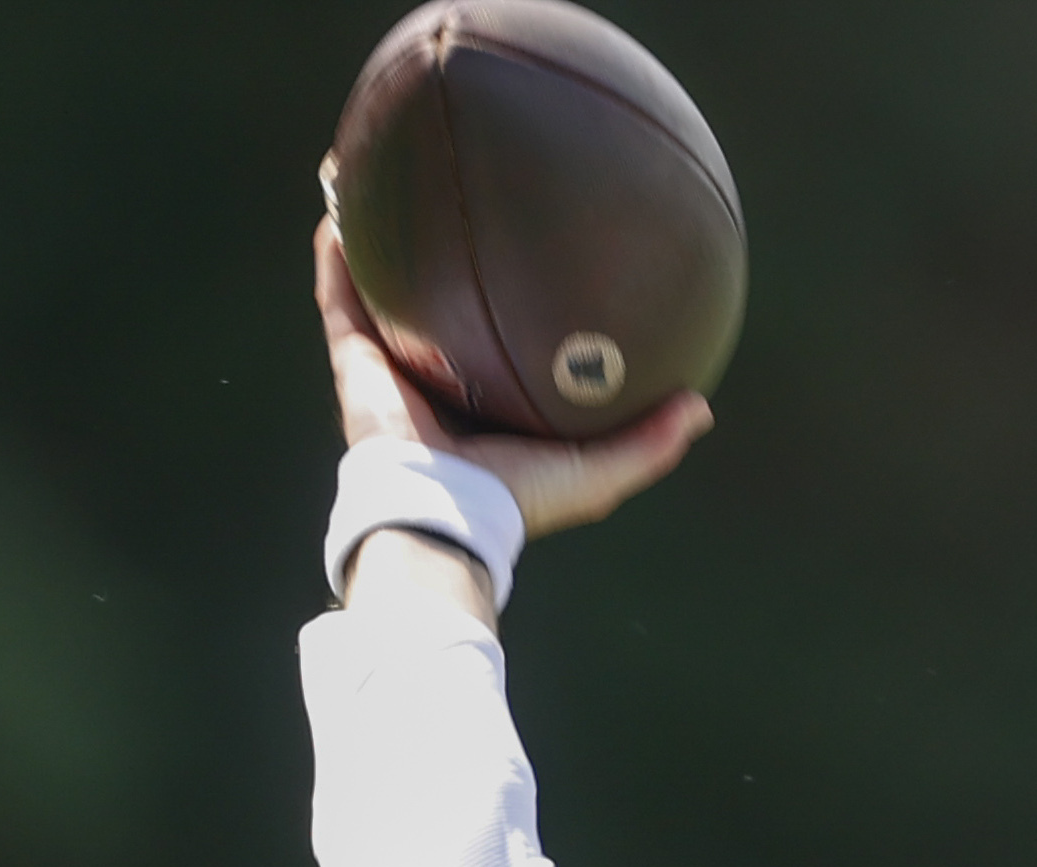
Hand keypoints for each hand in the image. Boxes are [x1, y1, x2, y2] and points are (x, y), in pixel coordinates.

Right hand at [315, 218, 707, 537]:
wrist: (447, 515)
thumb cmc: (521, 499)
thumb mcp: (601, 471)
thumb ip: (650, 441)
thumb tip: (700, 406)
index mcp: (489, 403)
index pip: (499, 344)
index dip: (510, 306)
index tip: (532, 260)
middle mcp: (439, 380)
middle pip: (439, 309)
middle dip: (443, 263)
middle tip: (460, 206)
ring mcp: (392, 368)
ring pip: (380, 291)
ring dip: (377, 241)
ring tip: (383, 181)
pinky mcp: (355, 362)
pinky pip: (341, 295)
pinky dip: (336, 254)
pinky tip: (340, 204)